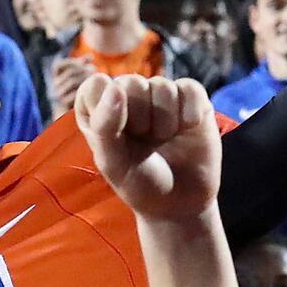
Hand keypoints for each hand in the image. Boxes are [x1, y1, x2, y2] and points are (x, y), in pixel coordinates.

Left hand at [77, 72, 222, 223]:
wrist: (180, 203)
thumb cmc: (138, 183)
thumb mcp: (113, 163)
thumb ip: (105, 126)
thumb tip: (114, 87)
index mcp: (99, 108)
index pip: (95, 86)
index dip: (107, 110)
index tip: (116, 137)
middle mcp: (129, 95)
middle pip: (132, 83)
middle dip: (140, 119)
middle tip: (145, 144)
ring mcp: (160, 94)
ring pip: (163, 86)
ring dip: (165, 122)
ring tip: (164, 140)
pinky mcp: (190, 97)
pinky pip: (190, 89)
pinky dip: (190, 113)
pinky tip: (187, 129)